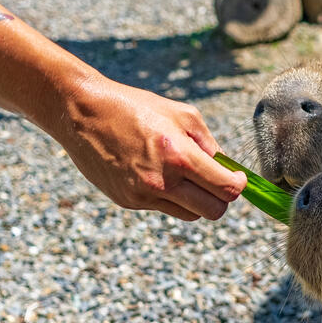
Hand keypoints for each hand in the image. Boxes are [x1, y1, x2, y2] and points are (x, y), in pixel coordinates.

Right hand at [54, 76, 246, 219]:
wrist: (83, 112)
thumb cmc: (136, 107)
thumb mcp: (183, 114)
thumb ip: (210, 144)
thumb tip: (228, 168)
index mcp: (180, 158)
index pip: (227, 190)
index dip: (238, 185)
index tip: (236, 177)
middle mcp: (162, 182)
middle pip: (214, 212)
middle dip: (221, 199)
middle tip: (217, 181)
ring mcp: (143, 196)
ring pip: (190, 215)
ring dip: (196, 200)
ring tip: (186, 176)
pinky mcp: (128, 202)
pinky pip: (164, 208)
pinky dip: (170, 196)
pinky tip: (156, 172)